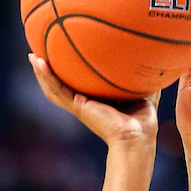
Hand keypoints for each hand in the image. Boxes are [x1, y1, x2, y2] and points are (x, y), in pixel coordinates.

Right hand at [29, 54, 159, 148]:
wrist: (136, 136)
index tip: (66, 55)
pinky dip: (46, 76)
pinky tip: (38, 62)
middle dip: (52, 71)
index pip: (82, 84)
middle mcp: (86, 102)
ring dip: (42, 73)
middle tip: (41, 54)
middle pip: (64, 84)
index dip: (73, 71)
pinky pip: (57, 90)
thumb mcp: (145, 90)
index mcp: (99, 100)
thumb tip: (158, 56)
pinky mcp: (77, 106)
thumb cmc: (143, 120)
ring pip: (54, 88)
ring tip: (33, 56)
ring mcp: (79, 105)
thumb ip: (145, 75)